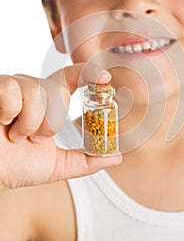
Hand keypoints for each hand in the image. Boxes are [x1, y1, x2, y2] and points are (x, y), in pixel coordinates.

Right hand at [0, 65, 121, 189]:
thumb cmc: (15, 166)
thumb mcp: (56, 165)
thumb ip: (85, 160)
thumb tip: (116, 157)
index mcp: (47, 102)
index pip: (71, 78)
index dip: (89, 74)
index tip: (105, 79)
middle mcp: (31, 89)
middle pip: (57, 90)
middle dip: (50, 122)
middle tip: (34, 139)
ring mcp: (12, 87)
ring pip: (37, 91)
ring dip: (30, 123)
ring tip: (17, 136)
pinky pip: (12, 90)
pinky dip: (11, 111)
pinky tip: (3, 122)